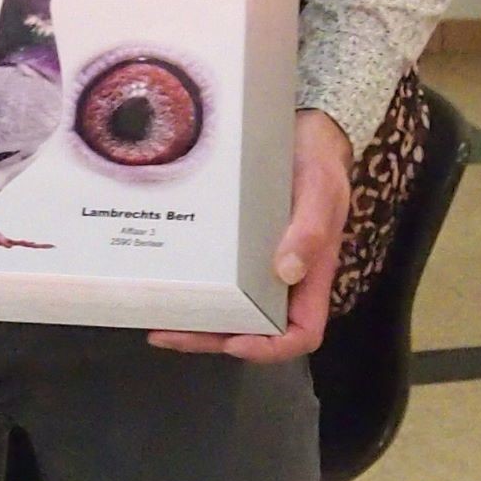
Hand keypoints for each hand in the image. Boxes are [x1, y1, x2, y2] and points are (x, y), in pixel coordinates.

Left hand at [147, 108, 351, 363]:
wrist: (307, 132)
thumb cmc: (320, 163)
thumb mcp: (321, 190)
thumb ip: (310, 229)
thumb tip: (286, 271)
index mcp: (312, 275)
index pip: (302, 332)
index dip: (271, 347)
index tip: (234, 342)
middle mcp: (285, 278)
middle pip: (255, 328)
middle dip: (214, 338)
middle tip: (169, 335)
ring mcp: (262, 263)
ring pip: (235, 308)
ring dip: (200, 320)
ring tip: (159, 322)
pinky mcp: (242, 244)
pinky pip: (223, 276)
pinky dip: (200, 286)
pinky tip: (171, 282)